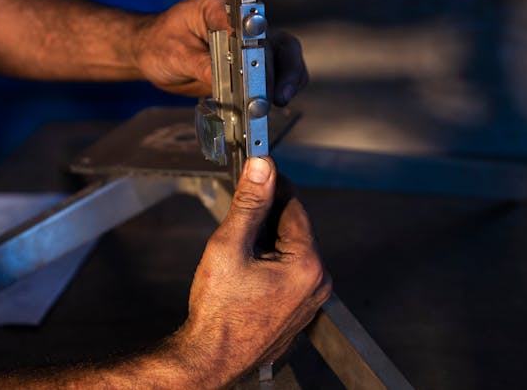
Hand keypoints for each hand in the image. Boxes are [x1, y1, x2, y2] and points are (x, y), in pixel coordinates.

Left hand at [132, 0, 307, 102]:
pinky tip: (278, 100)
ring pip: (284, 54)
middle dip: (280, 69)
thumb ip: (203, 66)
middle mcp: (239, 20)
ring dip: (288, 78)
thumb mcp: (175, 55)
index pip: (247, 25)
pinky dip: (280, 85)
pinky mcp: (249, 61)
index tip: (257, 66)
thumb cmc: (158, 45)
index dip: (257, 47)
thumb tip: (229, 84)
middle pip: (275, 40)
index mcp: (218, 6)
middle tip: (276, 95)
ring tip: (281, 99)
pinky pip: (275, 71)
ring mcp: (248, 41)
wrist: (150, 52)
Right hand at [173, 157, 331, 385]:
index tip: (257, 171)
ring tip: (237, 253)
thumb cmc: (219, 312)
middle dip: (265, 218)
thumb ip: (249, 203)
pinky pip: (287, 272)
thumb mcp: (229, 246)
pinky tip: (245, 272)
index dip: (272, 186)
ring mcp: (309, 299)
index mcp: (307, 264)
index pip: (294, 205)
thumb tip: (262, 168)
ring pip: (289, 250)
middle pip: (293, 228)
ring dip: (265, 241)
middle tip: (236, 220)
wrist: (210, 358)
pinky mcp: (298, 309)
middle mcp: (316, 283)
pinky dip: (268, 262)